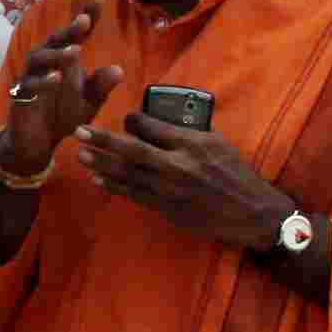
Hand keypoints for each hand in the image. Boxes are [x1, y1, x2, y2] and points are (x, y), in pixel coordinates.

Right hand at [0, 30, 115, 187]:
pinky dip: (42, 81)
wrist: (38, 142)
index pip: (78, 34)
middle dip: (69, 30)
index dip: (87, 15)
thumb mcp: (89, 102)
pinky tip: (56, 79)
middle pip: (55, 40)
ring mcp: (32, 77)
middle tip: (84, 21)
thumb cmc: (63, 115)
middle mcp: (47, 62)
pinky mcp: (21, 95)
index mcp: (66, 59)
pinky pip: (30, 85)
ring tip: (74, 51)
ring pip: (39, 58)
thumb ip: (101, 86)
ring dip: (57, 53)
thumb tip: (118, 70)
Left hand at [75, 111, 296, 247]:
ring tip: (81, 154)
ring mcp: (170, 189)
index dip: (133, 120)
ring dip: (101, 163)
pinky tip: (98, 179)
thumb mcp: (218, 143)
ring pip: (128, 174)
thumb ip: (188, 134)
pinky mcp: (167, 208)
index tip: (126, 118)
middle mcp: (178, 165)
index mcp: (192, 144)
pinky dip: (114, 186)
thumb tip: (160, 124)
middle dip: (103, 140)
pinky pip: (134, 195)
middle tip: (80, 131)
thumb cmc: (236, 174)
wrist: (251, 212)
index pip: (153, 127)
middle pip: (132, 150)